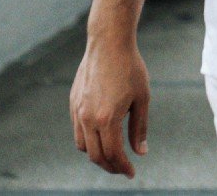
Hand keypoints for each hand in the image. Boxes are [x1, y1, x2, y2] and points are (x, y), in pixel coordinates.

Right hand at [69, 41, 150, 176]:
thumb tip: (140, 153)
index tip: (131, 173)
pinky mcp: (73, 103)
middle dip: (110, 166)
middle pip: (95, 155)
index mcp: (107, 118)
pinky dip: (88, 141)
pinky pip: (78, 131)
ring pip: (82, 146)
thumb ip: (139, 128)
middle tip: (123, 169)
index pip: (113, 154)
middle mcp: (88, 118)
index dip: (122, 167)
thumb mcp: (142, 99)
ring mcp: (78, 111)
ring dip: (97, 155)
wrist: (108, 44)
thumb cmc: (130, 69)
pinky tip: (102, 137)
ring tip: (113, 155)